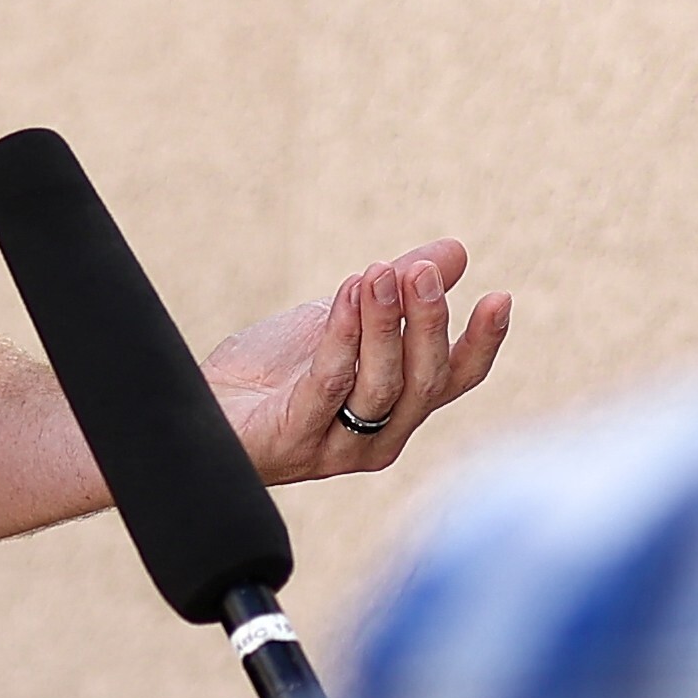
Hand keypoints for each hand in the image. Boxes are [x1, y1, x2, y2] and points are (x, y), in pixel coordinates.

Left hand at [214, 242, 512, 485]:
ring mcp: (338, 446)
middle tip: (421, 269)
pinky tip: (345, 294)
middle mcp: (379, 436)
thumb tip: (456, 251)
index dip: (481, 343)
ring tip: (378, 272)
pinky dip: (342, 336)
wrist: (198, 408)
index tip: (499, 296)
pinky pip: (328, 385)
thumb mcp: (344, 319)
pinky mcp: (294, 440)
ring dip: (383, 324)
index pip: (454, 379)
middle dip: (427, 322)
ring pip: (380, 386)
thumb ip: (398, 291)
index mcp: (399, 409)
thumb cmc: (272, 372)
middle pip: (423, 382)